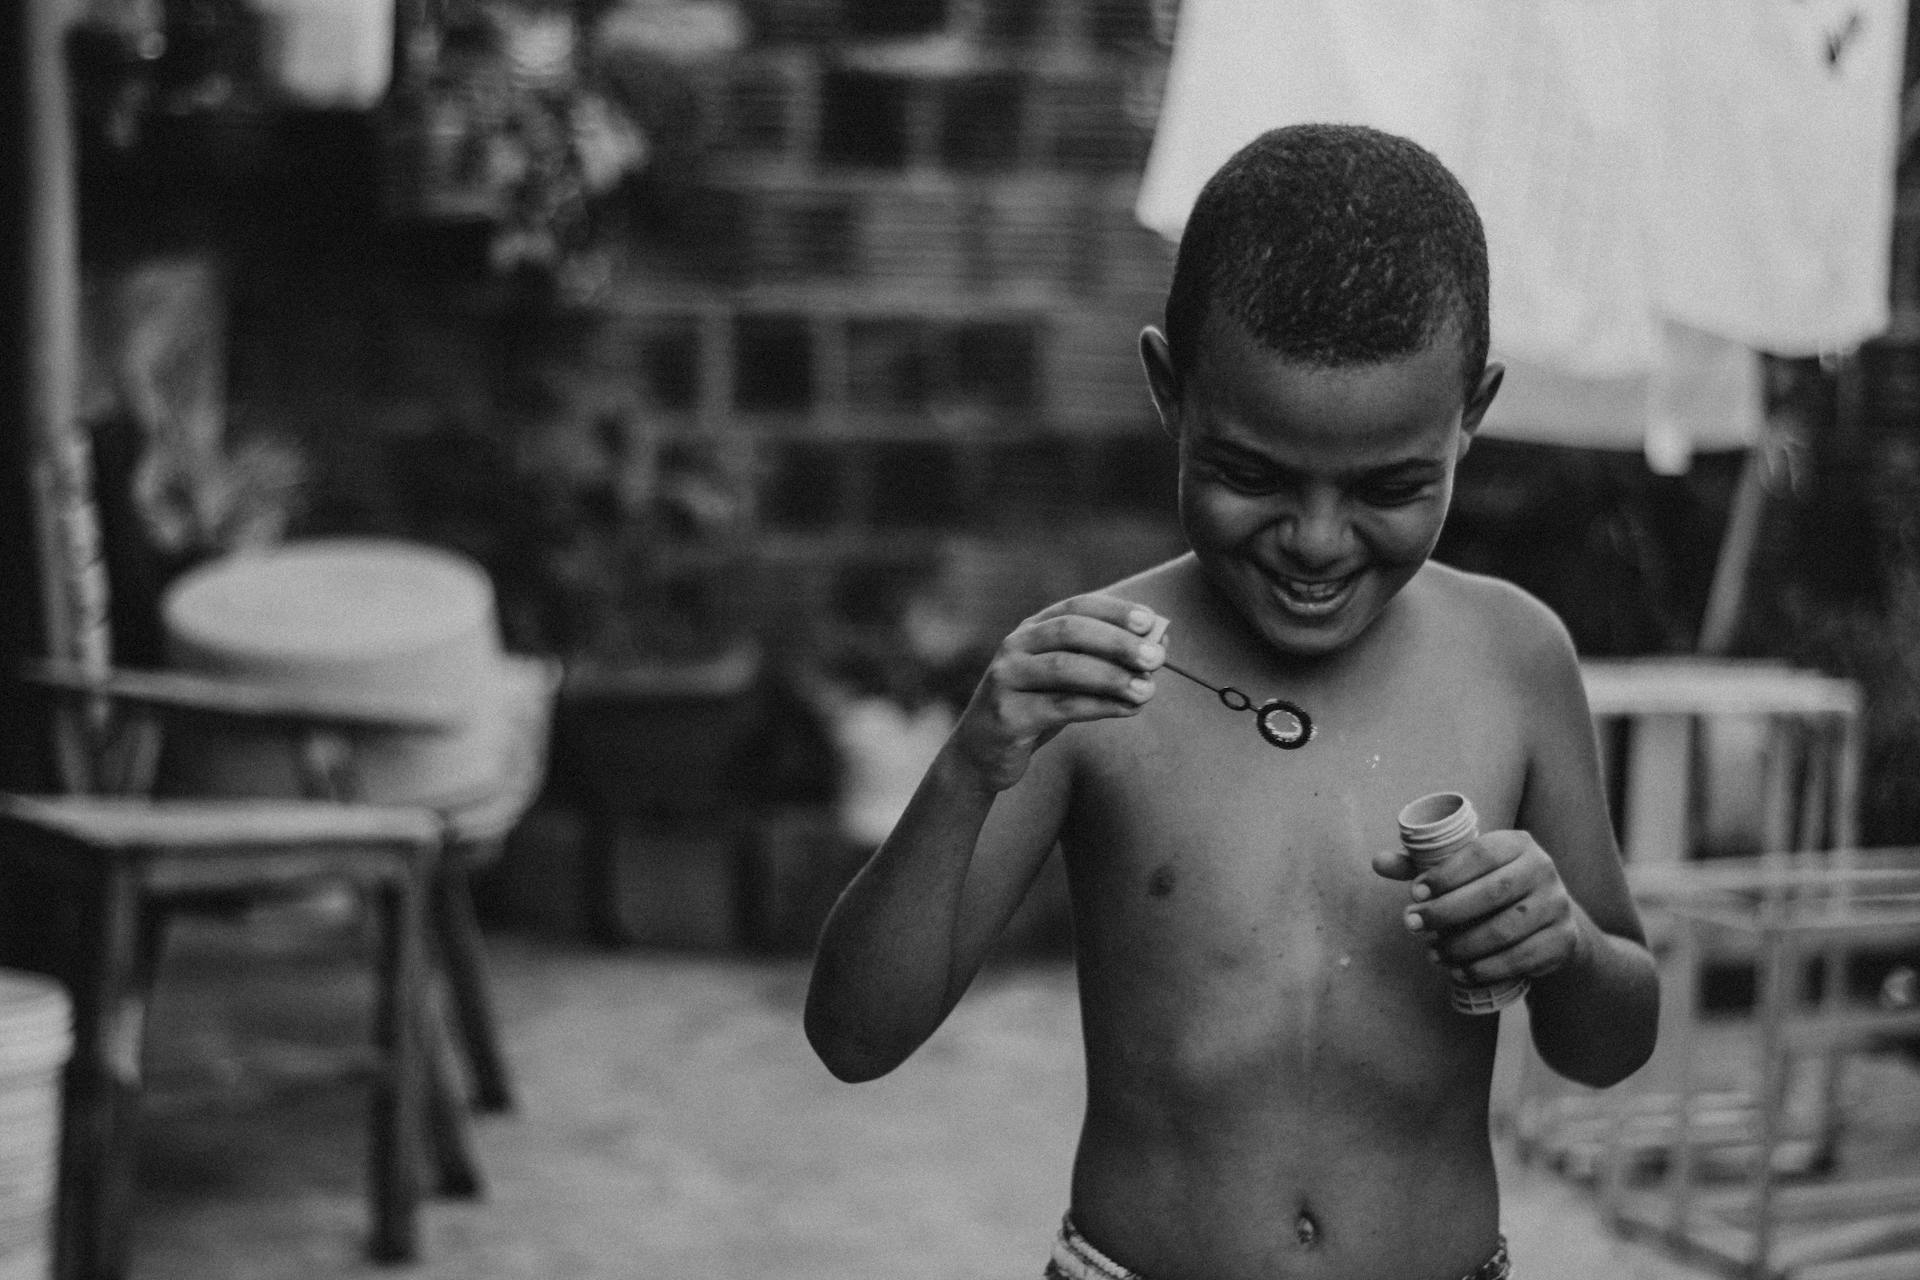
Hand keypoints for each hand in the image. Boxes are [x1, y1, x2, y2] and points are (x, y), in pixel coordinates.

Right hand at [951, 595, 1165, 791]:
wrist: (982, 754)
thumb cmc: (1034, 710)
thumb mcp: (1066, 681)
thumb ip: (1104, 661)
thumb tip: (1160, 643)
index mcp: (1031, 630)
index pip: (1076, 606)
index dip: (1115, 610)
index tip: (1151, 621)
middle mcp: (1014, 647)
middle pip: (1069, 631)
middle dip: (1117, 642)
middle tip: (1155, 657)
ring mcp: (1006, 679)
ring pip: (1064, 668)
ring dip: (1112, 677)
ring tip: (1147, 690)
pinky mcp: (1007, 715)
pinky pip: (1060, 706)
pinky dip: (1099, 706)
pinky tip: (1127, 709)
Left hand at [1371, 831, 1588, 986]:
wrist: (1548, 922)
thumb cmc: (1491, 889)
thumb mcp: (1462, 872)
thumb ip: (1421, 866)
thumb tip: (1377, 862)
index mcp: (1517, 843)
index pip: (1480, 854)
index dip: (1445, 874)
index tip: (1414, 893)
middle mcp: (1543, 869)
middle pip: (1492, 892)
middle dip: (1446, 912)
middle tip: (1411, 925)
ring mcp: (1557, 906)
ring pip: (1505, 930)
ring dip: (1462, 946)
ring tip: (1433, 953)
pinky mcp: (1563, 941)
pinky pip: (1521, 959)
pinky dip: (1485, 969)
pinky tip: (1460, 972)